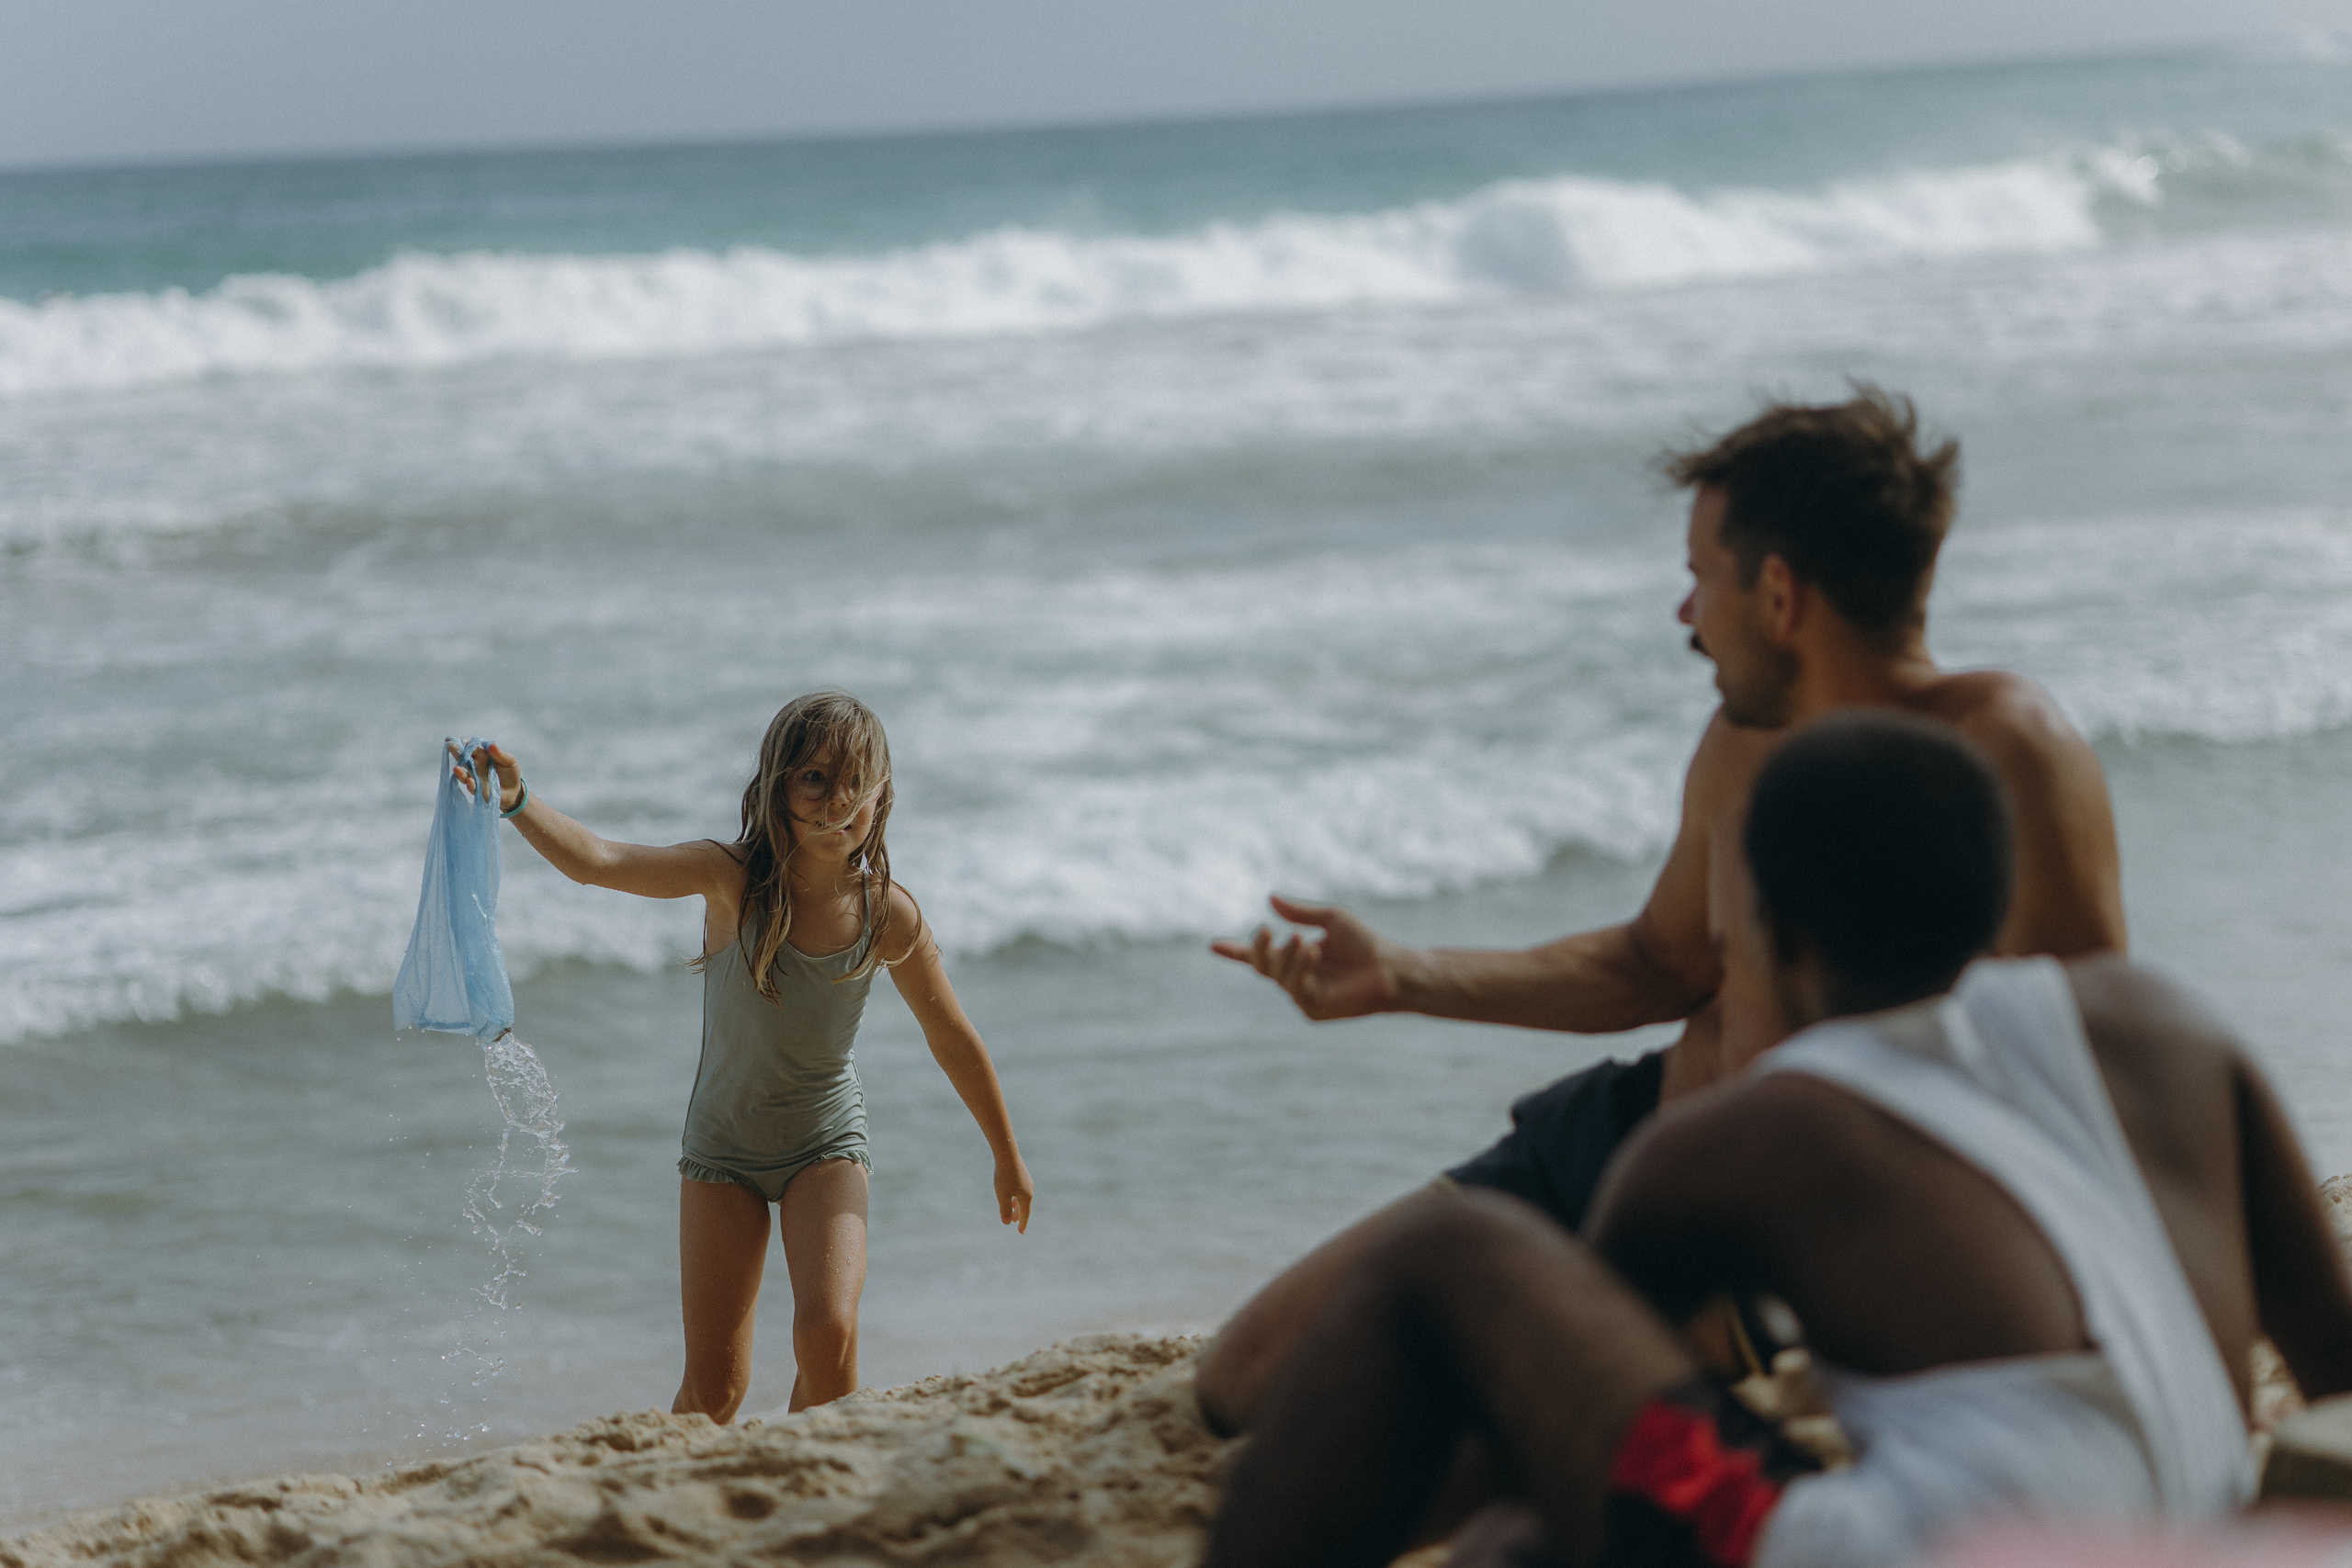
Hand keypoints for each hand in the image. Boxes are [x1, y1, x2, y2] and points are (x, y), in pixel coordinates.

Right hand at [447, 740, 523, 812]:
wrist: (515, 791)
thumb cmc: (510, 773)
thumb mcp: (510, 761)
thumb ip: (500, 754)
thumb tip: (491, 745)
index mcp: (482, 756)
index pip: (471, 748)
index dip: (463, 743)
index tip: (455, 739)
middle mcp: (476, 767)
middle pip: (464, 759)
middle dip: (456, 753)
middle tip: (449, 746)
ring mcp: (475, 779)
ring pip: (464, 775)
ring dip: (460, 772)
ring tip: (457, 768)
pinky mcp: (479, 791)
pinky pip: (473, 788)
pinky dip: (471, 785)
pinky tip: (470, 781)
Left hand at [995, 1153, 1033, 1233]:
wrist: (1008, 1154)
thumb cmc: (1004, 1177)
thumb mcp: (1002, 1196)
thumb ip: (1004, 1210)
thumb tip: (1006, 1222)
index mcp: (1026, 1197)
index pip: (1025, 1214)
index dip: (1023, 1224)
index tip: (1021, 1232)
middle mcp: (1029, 1190)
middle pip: (1025, 1207)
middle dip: (1019, 1216)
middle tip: (1016, 1224)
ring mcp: (1027, 1182)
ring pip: (1022, 1198)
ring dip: (1017, 1206)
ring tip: (1012, 1212)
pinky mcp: (1022, 1175)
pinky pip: (1020, 1190)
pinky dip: (1016, 1197)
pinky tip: (1010, 1195)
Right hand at [1209, 894, 1404, 1020]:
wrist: (1392, 968)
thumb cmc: (1365, 943)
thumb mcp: (1331, 919)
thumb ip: (1301, 912)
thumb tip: (1271, 898)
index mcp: (1295, 956)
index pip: (1259, 955)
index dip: (1236, 950)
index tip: (1213, 945)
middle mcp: (1295, 976)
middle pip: (1262, 965)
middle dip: (1259, 948)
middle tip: (1265, 930)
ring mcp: (1302, 995)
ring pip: (1277, 976)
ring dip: (1286, 956)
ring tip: (1304, 941)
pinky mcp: (1313, 1009)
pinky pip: (1295, 989)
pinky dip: (1300, 970)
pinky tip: (1312, 954)